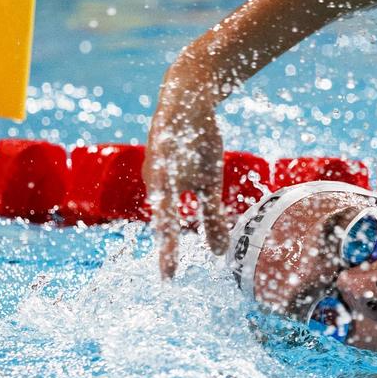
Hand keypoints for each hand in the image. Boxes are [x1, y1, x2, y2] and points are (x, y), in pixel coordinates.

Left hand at [144, 74, 228, 277]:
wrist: (188, 98)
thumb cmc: (195, 143)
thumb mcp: (208, 182)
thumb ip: (211, 215)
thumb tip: (219, 251)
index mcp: (161, 190)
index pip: (166, 228)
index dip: (169, 252)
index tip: (170, 279)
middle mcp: (156, 178)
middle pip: (163, 217)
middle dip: (167, 245)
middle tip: (168, 276)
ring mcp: (161, 160)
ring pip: (165, 194)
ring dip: (168, 220)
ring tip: (171, 237)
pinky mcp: (169, 140)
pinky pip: (175, 165)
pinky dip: (179, 181)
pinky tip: (186, 190)